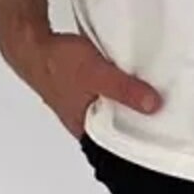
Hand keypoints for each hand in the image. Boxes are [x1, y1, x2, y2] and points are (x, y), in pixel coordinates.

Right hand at [0, 25, 160, 139]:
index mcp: (84, 128)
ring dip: (127, 106)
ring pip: (111, 112)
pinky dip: (117, 91)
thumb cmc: (56, 63)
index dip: (136, 148)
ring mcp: (81, 104)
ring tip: (148, 100)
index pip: (114, 151)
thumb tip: (152, 105)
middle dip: (136, 124)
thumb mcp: (98, 76)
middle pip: (116, 130)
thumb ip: (125, 90)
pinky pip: (106, 96)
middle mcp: (82, 120)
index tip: (158, 140)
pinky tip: (128, 81)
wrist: (33, 42)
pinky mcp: (81, 88)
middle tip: (160, 118)